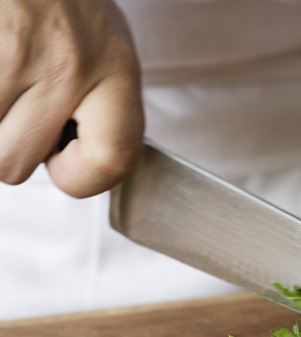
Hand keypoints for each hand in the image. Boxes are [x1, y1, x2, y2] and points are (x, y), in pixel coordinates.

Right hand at [0, 0, 142, 197]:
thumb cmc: (61, 3)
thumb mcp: (102, 47)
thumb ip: (101, 108)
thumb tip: (73, 166)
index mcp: (114, 68)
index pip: (114, 157)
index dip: (83, 180)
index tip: (64, 167)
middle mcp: (68, 63)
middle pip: (14, 164)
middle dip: (4, 146)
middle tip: (12, 106)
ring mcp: (14, 52)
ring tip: (2, 82)